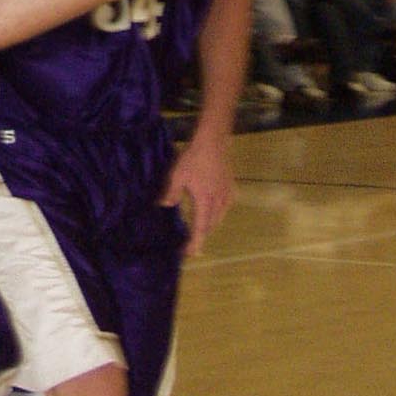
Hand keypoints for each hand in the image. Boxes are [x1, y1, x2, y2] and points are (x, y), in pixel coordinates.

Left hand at [160, 131, 233, 255]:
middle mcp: (219, 203)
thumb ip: (171, 193)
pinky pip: (223, 209)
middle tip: (190, 243)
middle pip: (211, 226)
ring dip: (208, 226)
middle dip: (201, 236)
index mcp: (206, 202)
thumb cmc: (193, 158)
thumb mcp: (177, 175)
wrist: (213, 142)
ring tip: (198, 230)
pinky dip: (215, 215)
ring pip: (218, 218)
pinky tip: (209, 211)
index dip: (195, 243)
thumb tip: (165, 206)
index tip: (189, 254)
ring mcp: (227, 196)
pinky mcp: (231, 189)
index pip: (201, 229)